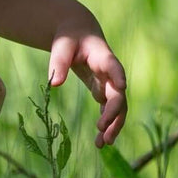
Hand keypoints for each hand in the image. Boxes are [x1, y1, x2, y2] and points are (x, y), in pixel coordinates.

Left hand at [48, 16, 127, 148]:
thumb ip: (59, 63)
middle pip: (118, 94)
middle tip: (103, 130)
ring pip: (118, 107)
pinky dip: (106, 125)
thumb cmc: (69, 38)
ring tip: (103, 144)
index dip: (118, 75)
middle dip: (113, 113)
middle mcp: (111, 72)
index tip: (122, 86)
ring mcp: (110, 83)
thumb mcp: (61, 46)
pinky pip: (109, 110)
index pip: (113, 65)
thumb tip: (54, 84)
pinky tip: (100, 142)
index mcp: (102, 56)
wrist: (78, 34)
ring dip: (113, 125)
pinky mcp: (104, 91)